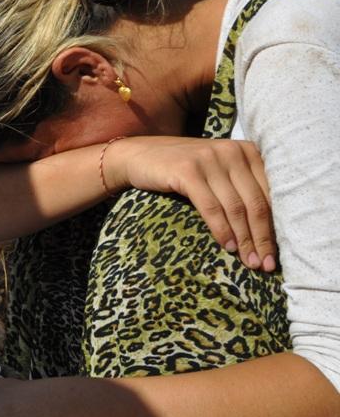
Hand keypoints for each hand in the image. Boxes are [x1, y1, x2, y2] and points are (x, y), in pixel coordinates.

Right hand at [104, 137, 274, 270]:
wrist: (139, 155)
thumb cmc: (182, 168)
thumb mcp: (218, 170)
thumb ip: (242, 186)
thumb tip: (269, 230)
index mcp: (246, 150)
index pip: (270, 194)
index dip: (275, 227)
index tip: (276, 255)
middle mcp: (231, 151)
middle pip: (255, 203)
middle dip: (262, 238)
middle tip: (266, 266)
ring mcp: (209, 159)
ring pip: (236, 208)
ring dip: (244, 239)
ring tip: (249, 262)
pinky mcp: (187, 170)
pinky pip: (211, 207)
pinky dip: (221, 229)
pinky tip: (227, 247)